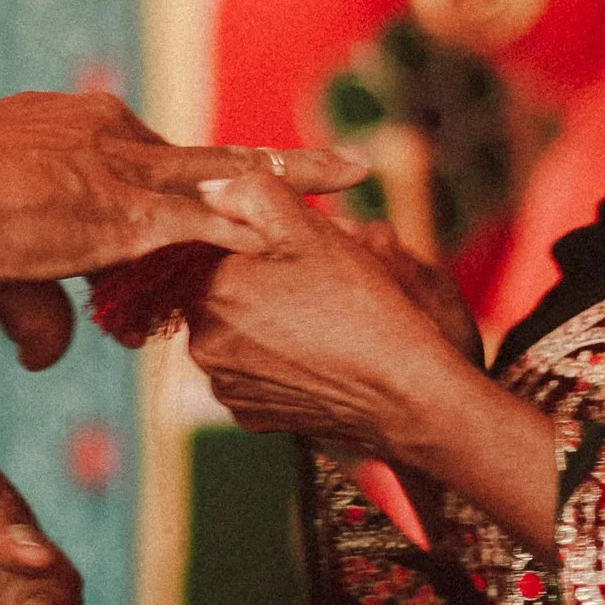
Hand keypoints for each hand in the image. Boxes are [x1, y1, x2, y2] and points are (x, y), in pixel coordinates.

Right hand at [0, 96, 363, 331]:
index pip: (156, 162)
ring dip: (297, 181)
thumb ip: (39, 313)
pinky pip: (213, 220)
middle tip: (341, 164)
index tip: (230, 200)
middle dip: (278, 166)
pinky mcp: (131, 212)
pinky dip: (260, 229)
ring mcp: (131, 172)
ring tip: (357, 174)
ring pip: (234, 172)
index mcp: (84, 133)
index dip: (194, 189)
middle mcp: (117, 139)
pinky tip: (308, 235)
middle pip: (215, 155)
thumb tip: (53, 356)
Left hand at [183, 177, 475, 460]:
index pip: (211, 248)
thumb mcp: (310, 229)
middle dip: (256, 280)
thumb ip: (252, 193)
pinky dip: (276, 361)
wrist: (401, 391)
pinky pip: (253, 373)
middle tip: (312, 280)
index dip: (253, 240)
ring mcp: (226, 385)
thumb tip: (211, 188)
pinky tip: (315, 353)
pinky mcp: (251, 415)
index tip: (295, 249)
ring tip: (318, 317)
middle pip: (222, 292)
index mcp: (208, 291)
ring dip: (265, 320)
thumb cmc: (358, 304)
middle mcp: (202, 344)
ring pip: (237, 334)